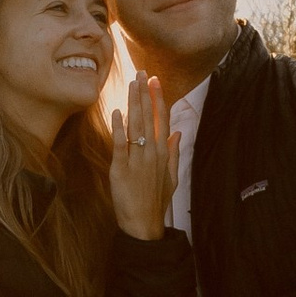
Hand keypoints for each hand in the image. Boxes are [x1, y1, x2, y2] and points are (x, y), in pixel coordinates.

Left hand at [108, 73, 178, 241]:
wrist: (145, 223)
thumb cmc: (157, 201)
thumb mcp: (172, 177)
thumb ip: (175, 154)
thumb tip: (178, 133)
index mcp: (164, 152)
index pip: (163, 119)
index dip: (158, 98)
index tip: (154, 81)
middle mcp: (153, 152)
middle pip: (149, 116)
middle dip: (145, 93)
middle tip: (141, 73)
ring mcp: (138, 159)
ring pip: (136, 125)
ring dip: (134, 102)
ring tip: (131, 83)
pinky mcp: (121, 168)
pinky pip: (120, 143)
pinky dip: (118, 127)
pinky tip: (117, 111)